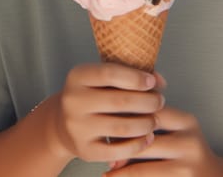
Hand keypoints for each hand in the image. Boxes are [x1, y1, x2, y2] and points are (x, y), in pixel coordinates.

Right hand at [47, 62, 163, 164]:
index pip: (109, 73)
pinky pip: (119, 150)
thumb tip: (160, 81)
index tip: (152, 81)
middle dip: (147, 101)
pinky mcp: (85, 150)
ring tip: (154, 119)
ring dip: (146, 123)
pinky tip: (147, 137)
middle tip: (159, 101)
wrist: (62, 123)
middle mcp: (73, 100)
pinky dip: (138, 144)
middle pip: (119, 101)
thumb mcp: (100, 80)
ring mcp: (77, 127)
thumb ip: (128, 76)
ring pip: (122, 127)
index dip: (135, 77)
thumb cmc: (91, 96)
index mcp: (77, 76)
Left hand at [107, 106, 222, 175]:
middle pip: (144, 139)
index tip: (105, 116)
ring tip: (107, 168)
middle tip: (100, 144)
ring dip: (121, 167)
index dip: (126, 114)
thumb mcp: (179, 127)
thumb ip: (153, 117)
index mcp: (186, 121)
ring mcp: (188, 167)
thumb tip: (114, 119)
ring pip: (144, 166)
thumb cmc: (187, 149)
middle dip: (120, 143)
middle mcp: (189, 142)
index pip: (148, 112)